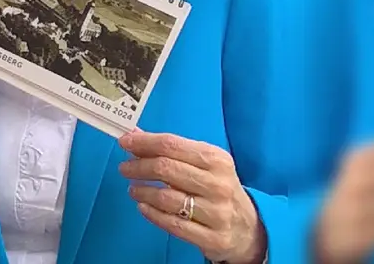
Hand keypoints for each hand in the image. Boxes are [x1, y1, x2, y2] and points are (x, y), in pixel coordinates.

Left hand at [118, 131, 265, 263]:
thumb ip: (173, 150)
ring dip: (143, 191)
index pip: (172, 145)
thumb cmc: (218, 188)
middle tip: (125, 168)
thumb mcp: (205, 164)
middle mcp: (218, 184)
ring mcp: (216, 212)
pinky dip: (152, 214)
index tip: (125, 143)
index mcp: (217, 160)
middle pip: (167, 169)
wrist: (248, 228)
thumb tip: (136, 136)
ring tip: (132, 189)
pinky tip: (143, 206)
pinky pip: (173, 224)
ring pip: (168, 198)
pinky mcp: (212, 238)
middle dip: (139, 166)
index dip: (144, 143)